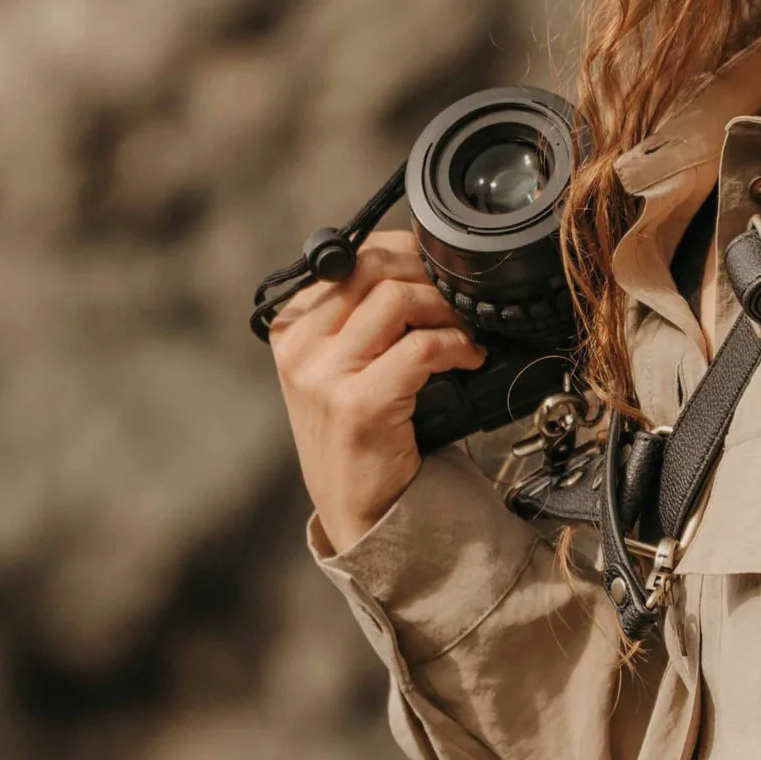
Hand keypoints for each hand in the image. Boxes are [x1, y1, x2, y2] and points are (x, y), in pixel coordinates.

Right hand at [265, 229, 484, 550]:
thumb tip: (420, 262)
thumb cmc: (358, 432)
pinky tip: (469, 359)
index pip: (350, 257)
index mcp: (291, 328)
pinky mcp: (358, 404)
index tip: (437, 266)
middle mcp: (299, 347)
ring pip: (397, 301)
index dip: (404, 251)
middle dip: (427, 273)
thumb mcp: (340, 365)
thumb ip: (360, 316)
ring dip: (446, 308)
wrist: (358, 508)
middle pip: (372, 269)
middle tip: (460, 295)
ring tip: (466, 329)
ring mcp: (324, 376)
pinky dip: (456, 346)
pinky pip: (421, 348)